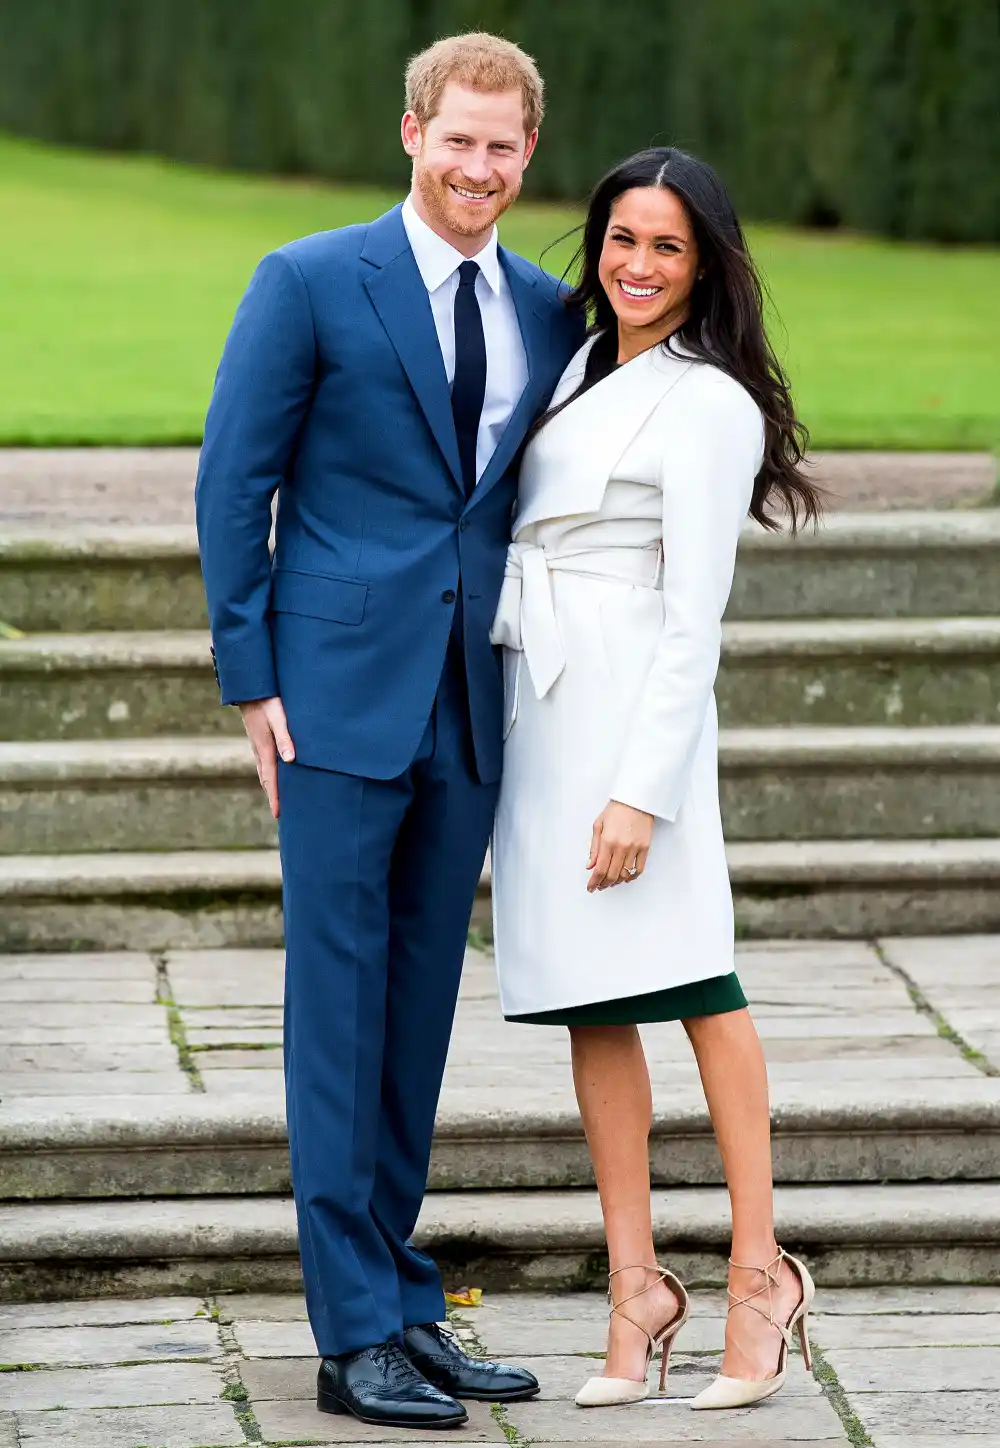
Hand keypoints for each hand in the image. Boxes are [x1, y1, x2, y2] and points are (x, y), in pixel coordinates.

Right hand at [240, 697, 294, 818]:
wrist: (250, 688)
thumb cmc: (267, 702)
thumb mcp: (279, 718)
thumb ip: (285, 738)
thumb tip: (291, 760)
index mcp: (265, 749)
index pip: (271, 779)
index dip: (275, 797)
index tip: (278, 814)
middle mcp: (259, 750)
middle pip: (266, 779)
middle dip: (272, 796)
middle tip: (279, 813)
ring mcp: (257, 745)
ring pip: (263, 771)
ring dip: (270, 786)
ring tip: (276, 799)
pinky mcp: (258, 739)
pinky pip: (263, 762)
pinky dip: (268, 774)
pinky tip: (273, 774)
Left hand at [587, 801, 652, 891]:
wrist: (636, 800)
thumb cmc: (616, 810)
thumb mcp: (598, 825)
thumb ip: (594, 848)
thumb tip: (590, 866)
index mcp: (607, 841)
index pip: (600, 869)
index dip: (594, 882)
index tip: (591, 888)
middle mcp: (621, 847)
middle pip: (612, 875)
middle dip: (604, 884)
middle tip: (599, 886)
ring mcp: (635, 848)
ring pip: (625, 874)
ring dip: (616, 882)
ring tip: (611, 882)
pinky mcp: (645, 848)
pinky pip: (639, 869)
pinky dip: (632, 877)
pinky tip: (626, 878)